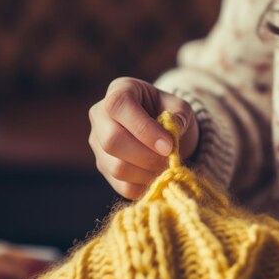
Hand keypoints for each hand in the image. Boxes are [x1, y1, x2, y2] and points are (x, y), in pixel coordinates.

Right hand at [88, 77, 198, 198]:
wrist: (165, 132)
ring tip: (166, 169)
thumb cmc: (171, 114)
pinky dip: (144, 187)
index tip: (168, 145)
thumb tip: (173, 130)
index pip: (119, 107)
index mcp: (120, 91)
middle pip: (112, 141)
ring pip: (116, 167)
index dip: (144, 129)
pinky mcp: (103, 167)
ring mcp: (98, 143)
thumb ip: (179, 115)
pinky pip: (121, 186)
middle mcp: (100, 115)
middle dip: (146, 156)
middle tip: (170, 160)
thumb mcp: (180, 107)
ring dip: (147, 173)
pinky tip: (158, 178)